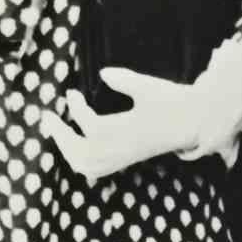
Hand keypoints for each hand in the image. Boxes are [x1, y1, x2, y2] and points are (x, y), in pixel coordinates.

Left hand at [42, 73, 200, 182]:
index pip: (93, 126)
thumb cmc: (172, 102)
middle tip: (48, 117)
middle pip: (84, 154)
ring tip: (57, 131)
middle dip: (62, 136)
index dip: (77, 110)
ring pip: (87, 165)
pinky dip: (79, 161)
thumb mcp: (151, 88)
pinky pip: (95, 169)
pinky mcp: (125, 159)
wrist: (192, 123)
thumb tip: (103, 73)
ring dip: (68, 151)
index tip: (72, 93)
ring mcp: (124, 157)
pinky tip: (72, 146)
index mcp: (130, 130)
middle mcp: (124, 148)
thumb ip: (126, 80)